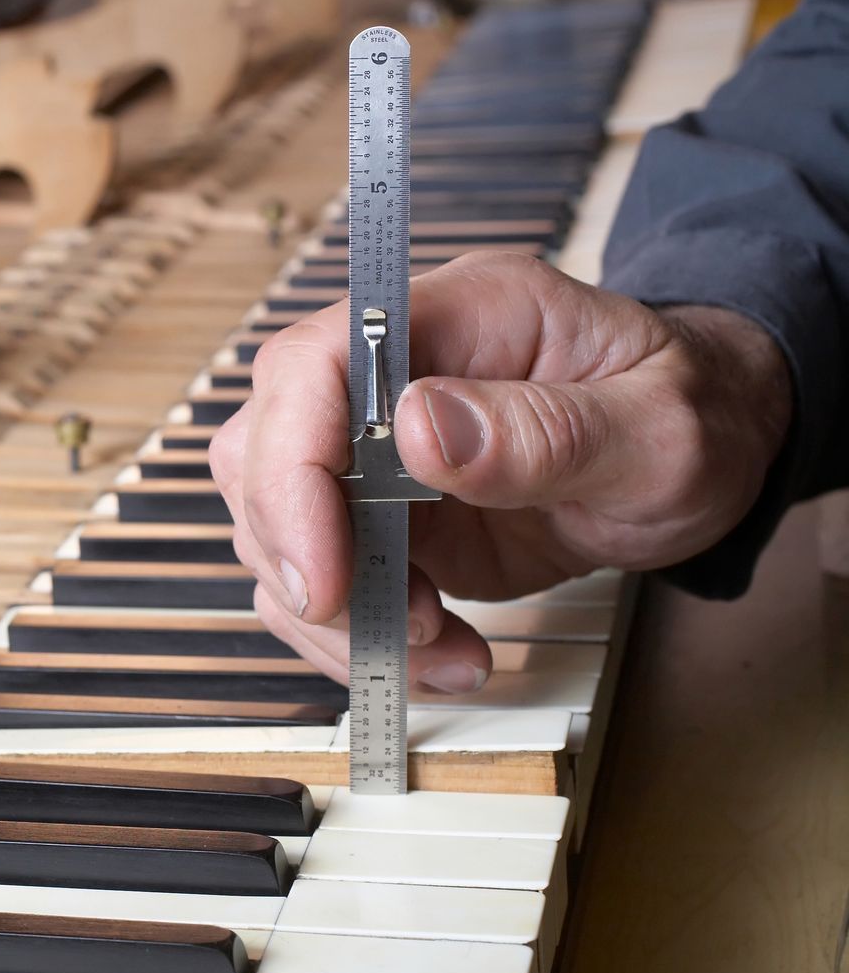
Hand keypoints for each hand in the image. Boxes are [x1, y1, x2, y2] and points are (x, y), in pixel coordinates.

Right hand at [208, 251, 791, 690]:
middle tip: (379, 620)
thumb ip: (546, 430)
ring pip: (272, 526)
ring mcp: (375, 449)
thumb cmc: (696, 412)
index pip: (311, 364)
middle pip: (261, 448)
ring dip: (334, 611)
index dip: (291, 464)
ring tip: (436, 645)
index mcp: (454, 318)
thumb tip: (420, 428)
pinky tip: (441, 654)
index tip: (326, 566)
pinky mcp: (379, 517)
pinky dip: (361, 638)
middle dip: (296, 552)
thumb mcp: (661, 430)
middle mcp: (391, 376)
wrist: (710, 446)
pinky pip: (320, 581)